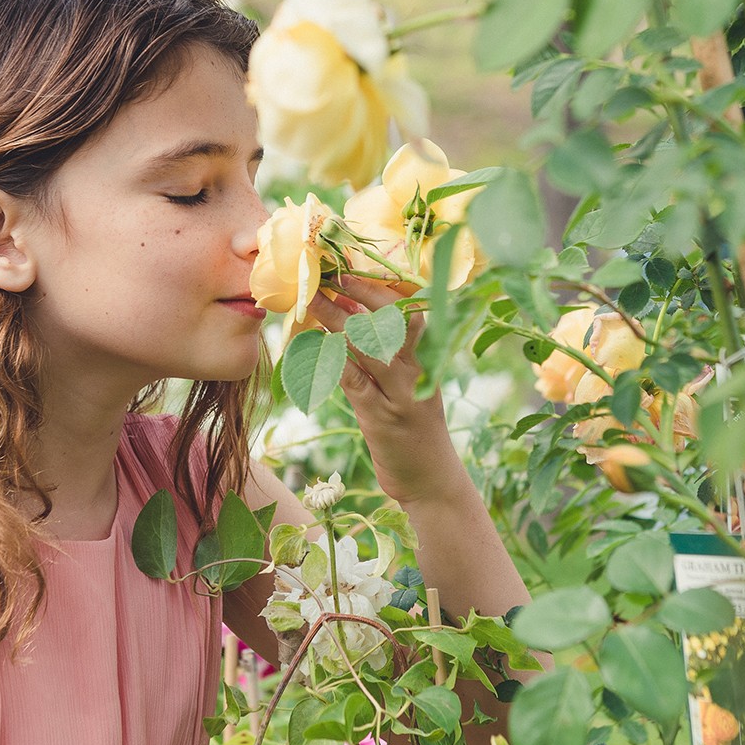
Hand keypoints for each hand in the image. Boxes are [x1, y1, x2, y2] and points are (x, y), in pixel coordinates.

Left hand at [305, 272, 464, 506]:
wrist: (431, 482)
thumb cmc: (414, 433)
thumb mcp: (407, 389)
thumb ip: (381, 356)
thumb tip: (349, 316)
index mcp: (427, 360)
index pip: (410, 312)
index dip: (384, 286)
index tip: (358, 263)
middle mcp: (418, 372)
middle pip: (394, 321)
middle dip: (364, 293)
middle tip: (333, 271)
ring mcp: (402, 395)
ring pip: (372, 347)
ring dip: (339, 320)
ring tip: (313, 299)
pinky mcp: (381, 418)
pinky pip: (356, 381)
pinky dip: (335, 359)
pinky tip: (315, 343)